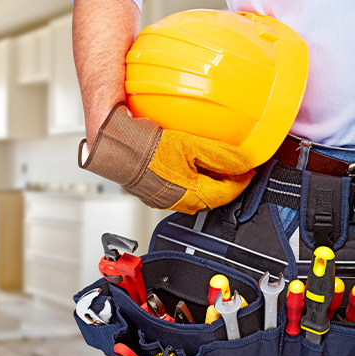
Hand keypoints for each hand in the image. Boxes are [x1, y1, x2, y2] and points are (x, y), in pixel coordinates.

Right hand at [79, 103, 254, 213]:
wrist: (113, 146)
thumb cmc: (145, 148)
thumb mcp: (190, 145)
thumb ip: (220, 155)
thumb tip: (243, 163)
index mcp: (192, 195)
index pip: (228, 193)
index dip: (242, 180)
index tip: (249, 170)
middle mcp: (178, 202)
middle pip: (211, 197)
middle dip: (225, 183)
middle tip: (233, 168)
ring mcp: (163, 199)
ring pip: (193, 194)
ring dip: (205, 182)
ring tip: (210, 165)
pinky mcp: (150, 192)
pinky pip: (176, 189)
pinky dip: (187, 179)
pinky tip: (183, 164)